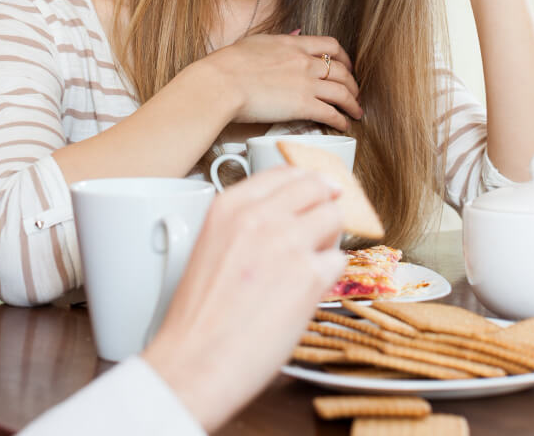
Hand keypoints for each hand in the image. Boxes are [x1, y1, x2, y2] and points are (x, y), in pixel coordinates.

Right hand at [142, 167, 343, 431]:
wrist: (194, 361)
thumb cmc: (199, 316)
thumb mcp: (211, 245)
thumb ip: (246, 222)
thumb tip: (285, 214)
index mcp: (229, 206)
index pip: (284, 173)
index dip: (307, 182)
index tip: (317, 189)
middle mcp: (259, 216)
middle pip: (316, 187)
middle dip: (325, 204)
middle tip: (325, 222)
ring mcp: (287, 243)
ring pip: (334, 218)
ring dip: (330, 239)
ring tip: (311, 263)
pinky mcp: (309, 276)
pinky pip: (339, 261)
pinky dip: (329, 276)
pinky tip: (307, 291)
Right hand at [205, 34, 361, 129]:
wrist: (222, 82)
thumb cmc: (229, 64)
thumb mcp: (256, 41)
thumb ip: (279, 40)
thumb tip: (295, 35)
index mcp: (293, 45)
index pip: (330, 46)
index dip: (344, 57)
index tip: (346, 65)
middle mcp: (304, 62)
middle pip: (342, 70)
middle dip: (352, 83)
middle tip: (354, 91)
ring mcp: (306, 83)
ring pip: (343, 92)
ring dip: (353, 103)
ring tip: (356, 112)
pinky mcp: (302, 106)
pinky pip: (331, 113)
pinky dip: (341, 120)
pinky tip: (343, 124)